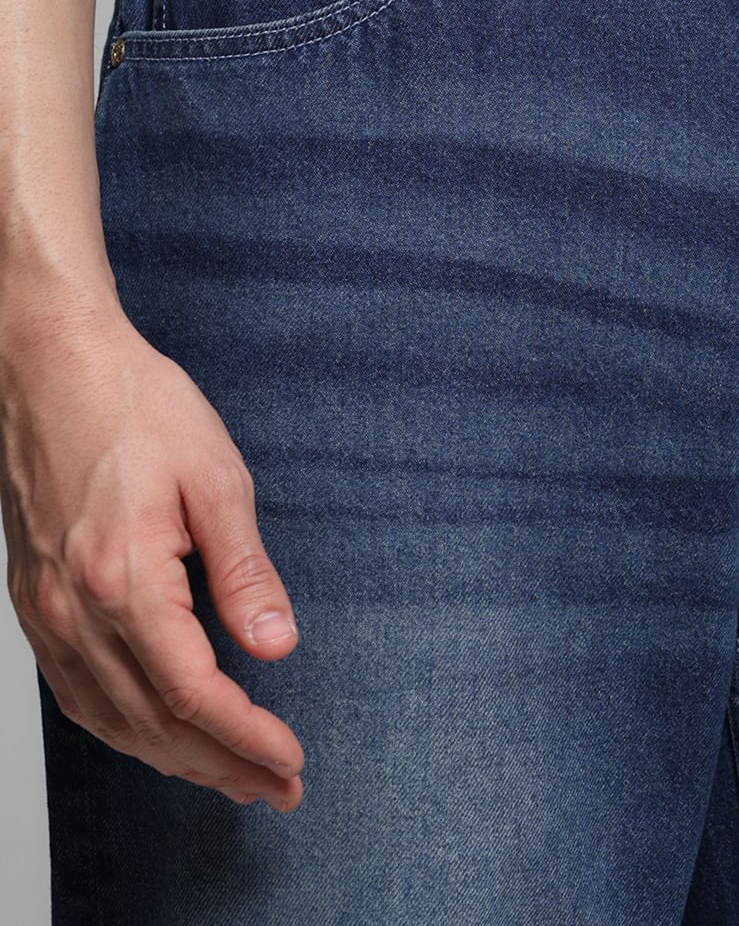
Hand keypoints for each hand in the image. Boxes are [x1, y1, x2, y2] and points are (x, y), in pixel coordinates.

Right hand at [0, 298, 304, 810]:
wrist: (52, 365)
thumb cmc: (134, 406)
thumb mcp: (215, 478)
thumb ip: (245, 572)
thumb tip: (276, 647)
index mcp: (125, 578)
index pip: (194, 695)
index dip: (246, 739)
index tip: (289, 761)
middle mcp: (76, 608)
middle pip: (153, 723)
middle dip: (220, 766)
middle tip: (276, 788)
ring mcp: (47, 609)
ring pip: (109, 719)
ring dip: (172, 759)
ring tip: (227, 777)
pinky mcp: (35, 599)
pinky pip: (74, 692)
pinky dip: (120, 728)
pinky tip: (152, 734)